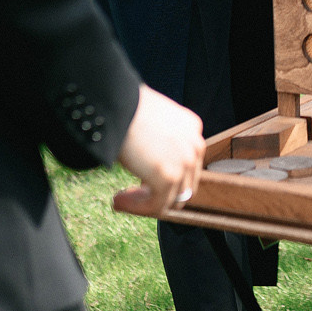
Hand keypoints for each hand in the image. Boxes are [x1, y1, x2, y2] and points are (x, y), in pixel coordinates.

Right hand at [114, 85, 202, 215]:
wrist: (118, 102)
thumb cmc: (126, 107)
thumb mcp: (152, 121)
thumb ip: (159, 141)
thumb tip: (149, 162)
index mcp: (192, 129)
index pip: (186, 167)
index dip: (163, 179)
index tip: (138, 183)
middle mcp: (195, 145)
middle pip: (182, 186)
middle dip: (155, 194)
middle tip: (128, 195)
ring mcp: (185, 162)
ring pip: (169, 200)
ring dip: (142, 204)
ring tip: (119, 200)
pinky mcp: (169, 176)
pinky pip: (155, 206)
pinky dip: (136, 208)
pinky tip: (117, 200)